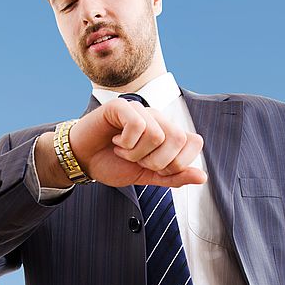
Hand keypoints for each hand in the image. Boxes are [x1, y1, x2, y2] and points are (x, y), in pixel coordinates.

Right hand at [68, 99, 206, 186]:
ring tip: (122, 150)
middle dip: (158, 161)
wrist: (82, 161)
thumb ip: (173, 177)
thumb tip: (202, 177)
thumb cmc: (112, 164)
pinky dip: (126, 142)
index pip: (194, 142)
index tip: (155, 168)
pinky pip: (137, 125)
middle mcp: (157, 119)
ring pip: (157, 134)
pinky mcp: (121, 107)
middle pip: (179, 138)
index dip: (177, 163)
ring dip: (136, 153)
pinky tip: (115, 140)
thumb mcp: (146, 176)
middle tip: (138, 160)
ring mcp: (140, 110)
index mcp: (167, 133)